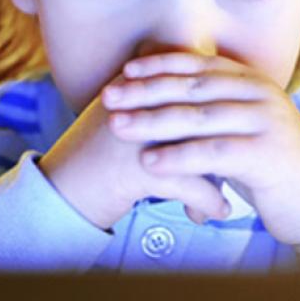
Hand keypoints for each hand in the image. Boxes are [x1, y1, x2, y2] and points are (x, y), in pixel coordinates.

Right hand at [38, 72, 231, 230]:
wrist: (58, 191)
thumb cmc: (91, 157)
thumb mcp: (119, 116)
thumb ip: (151, 101)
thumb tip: (196, 99)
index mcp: (135, 87)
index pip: (191, 88)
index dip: (217, 108)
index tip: (234, 127)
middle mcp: (138, 105)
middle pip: (201, 118)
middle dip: (226, 142)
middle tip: (241, 159)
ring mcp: (138, 135)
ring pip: (201, 150)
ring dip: (222, 175)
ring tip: (232, 192)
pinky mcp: (138, 169)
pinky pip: (189, 185)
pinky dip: (207, 202)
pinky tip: (219, 213)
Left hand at [101, 52, 299, 273]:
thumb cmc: (272, 172)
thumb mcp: (244, 131)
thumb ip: (215, 111)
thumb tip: (165, 97)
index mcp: (256, 83)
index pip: (201, 66)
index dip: (161, 65)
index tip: (125, 70)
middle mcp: (264, 96)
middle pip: (194, 88)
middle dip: (147, 90)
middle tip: (109, 96)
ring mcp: (268, 123)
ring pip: (199, 117)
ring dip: (153, 122)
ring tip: (117, 127)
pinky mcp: (267, 155)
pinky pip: (213, 153)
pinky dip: (178, 157)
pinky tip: (148, 163)